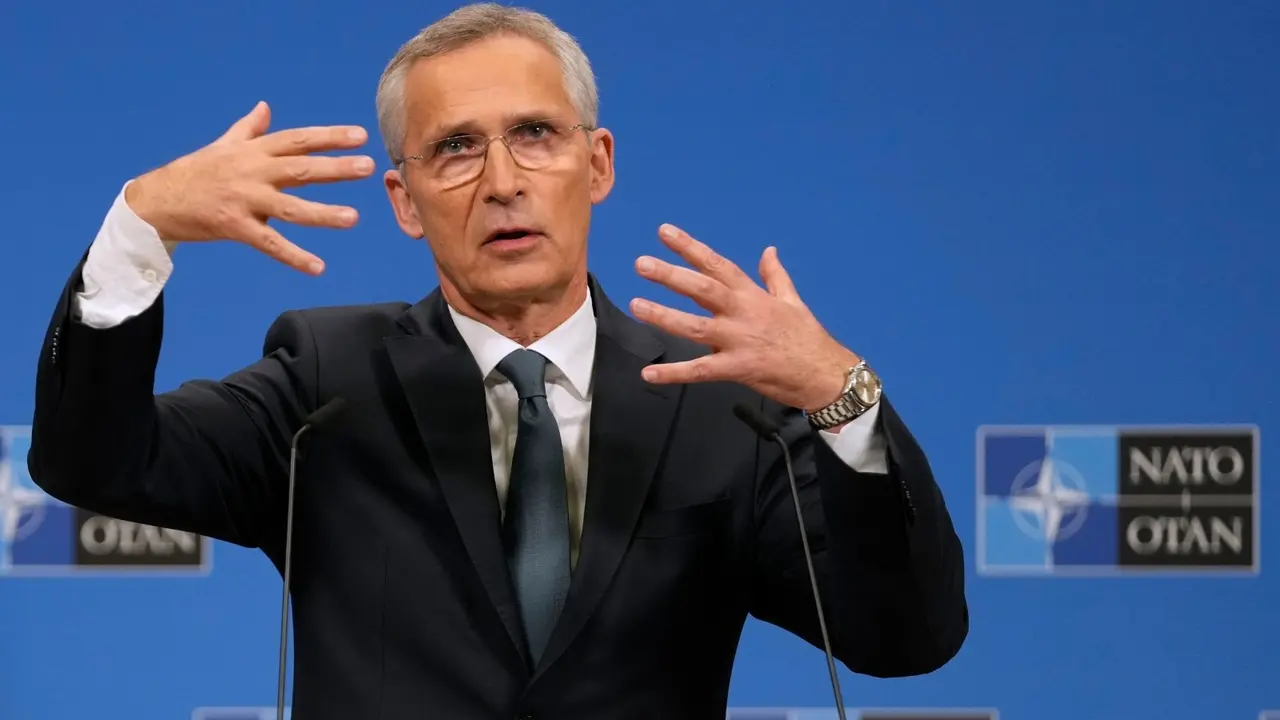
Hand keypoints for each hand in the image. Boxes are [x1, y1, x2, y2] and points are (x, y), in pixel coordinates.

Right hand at [124, 101, 374, 274]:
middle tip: (369, 167)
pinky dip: (294, 256)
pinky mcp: (235, 227)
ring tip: (354, 218)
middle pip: (300, 169)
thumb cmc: (195, 173)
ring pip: (290, 207)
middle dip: (335, 168)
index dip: (329, 136)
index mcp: (253, 151)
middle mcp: (252, 172)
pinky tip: (318, 267)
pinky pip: (270, 244)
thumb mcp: (223, 146)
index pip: (298, 140)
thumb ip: (249, 129)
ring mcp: (244, 200)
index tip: (359, 135)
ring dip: (323, 213)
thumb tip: (265, 106)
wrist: (156, 200)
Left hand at [630, 224, 860, 411]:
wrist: (825, 373)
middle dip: (671, 275)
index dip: (690, 247)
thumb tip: (768, 250)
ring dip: (664, 317)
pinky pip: (700, 371)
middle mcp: (742, 313)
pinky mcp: (737, 369)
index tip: (665, 232)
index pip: (717, 264)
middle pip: (702, 289)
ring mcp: (738, 341)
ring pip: (695, 326)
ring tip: (637, 306)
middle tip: (641, 264)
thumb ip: (775, 275)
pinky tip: (648, 374)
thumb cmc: (807, 337)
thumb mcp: (793, 300)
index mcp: (752, 295)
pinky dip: (673, 373)